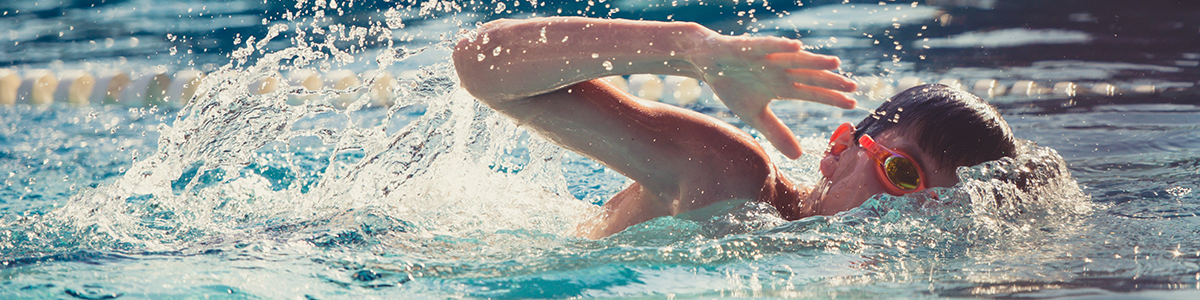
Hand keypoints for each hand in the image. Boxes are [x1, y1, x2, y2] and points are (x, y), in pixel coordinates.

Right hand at [689, 33, 857, 158]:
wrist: (708, 63)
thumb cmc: (733, 85)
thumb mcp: (755, 116)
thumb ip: (777, 133)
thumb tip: (798, 156)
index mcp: (782, 87)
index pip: (812, 93)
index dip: (831, 98)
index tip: (852, 105)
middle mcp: (780, 70)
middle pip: (809, 76)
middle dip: (830, 81)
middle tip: (853, 87)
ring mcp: (768, 57)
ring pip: (795, 59)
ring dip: (814, 61)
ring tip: (835, 64)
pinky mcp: (750, 47)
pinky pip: (768, 45)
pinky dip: (781, 45)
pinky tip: (797, 47)